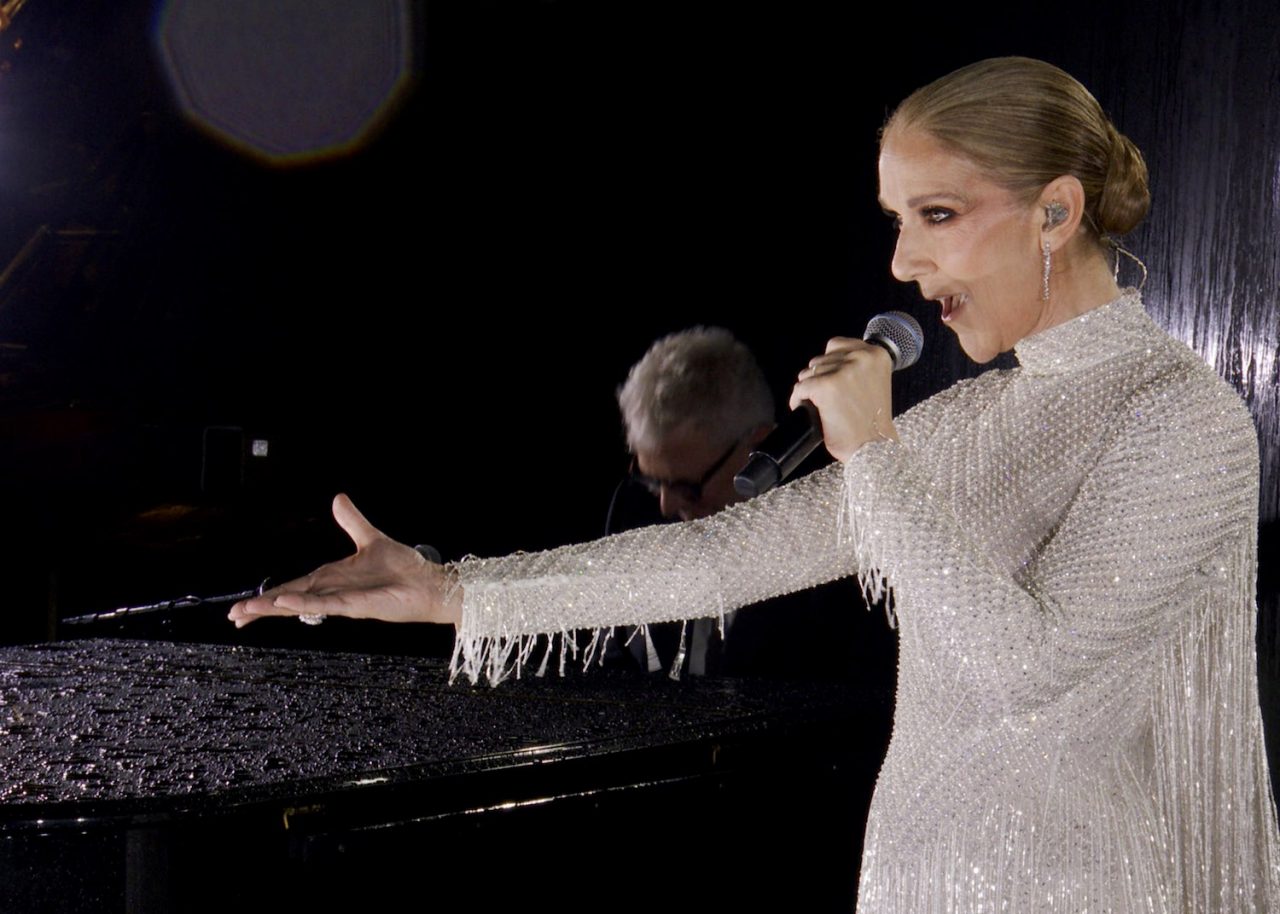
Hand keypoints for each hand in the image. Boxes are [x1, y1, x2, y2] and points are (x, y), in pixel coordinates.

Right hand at [227, 494, 461, 628]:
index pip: (292, 588)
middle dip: (261, 608)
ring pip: (300, 604)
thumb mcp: (371, 538)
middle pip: (289, 600)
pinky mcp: (356, 606)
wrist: (429, 583)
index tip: (244, 607)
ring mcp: (342, 601)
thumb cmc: (404, 568)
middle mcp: (332, 591)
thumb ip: (352, 521)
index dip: (269, 596)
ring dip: (274, 607)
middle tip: (234, 616)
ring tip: (246, 612)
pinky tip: (285, 604)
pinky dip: (305, 603)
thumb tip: (338, 498)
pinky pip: (325, 604)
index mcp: (331, 578)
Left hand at [788, 337, 897, 461]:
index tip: (831, 379)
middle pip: (820, 359)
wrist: (874, 447)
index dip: (829, 364)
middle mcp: (861, 357)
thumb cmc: (873, 421)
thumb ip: (856, 367)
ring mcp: (843, 371)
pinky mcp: (825, 386)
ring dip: (808, 389)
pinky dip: (798, 400)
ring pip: (808, 373)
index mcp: (876, 354)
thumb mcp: (874, 382)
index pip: (836, 345)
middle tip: (826, 398)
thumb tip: (825, 363)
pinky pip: (800, 389)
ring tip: (818, 405)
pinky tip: (805, 410)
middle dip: (818, 378)